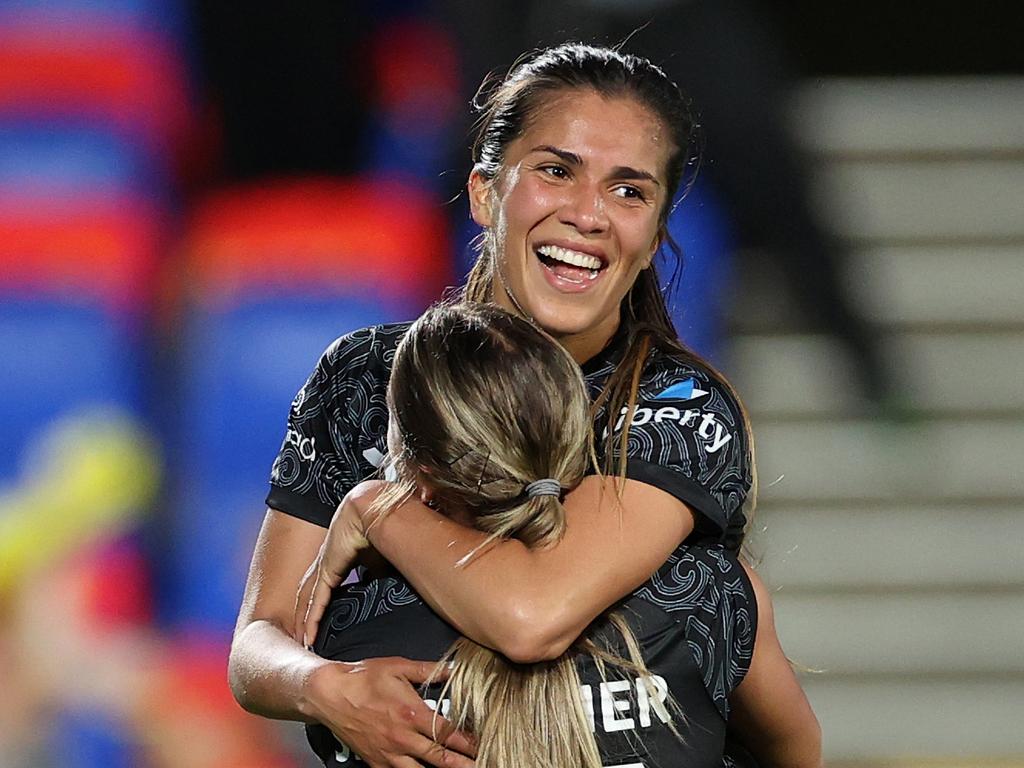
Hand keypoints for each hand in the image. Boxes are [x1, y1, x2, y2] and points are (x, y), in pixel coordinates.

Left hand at [294, 484, 380, 645]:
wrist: (373, 508)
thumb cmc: (380, 527)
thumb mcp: (380, 558)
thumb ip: (378, 574)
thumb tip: (385, 591)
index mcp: (337, 557)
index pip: (323, 587)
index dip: (319, 605)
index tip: (320, 622)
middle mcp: (326, 561)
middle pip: (309, 595)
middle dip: (304, 616)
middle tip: (304, 639)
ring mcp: (323, 565)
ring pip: (307, 601)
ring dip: (304, 622)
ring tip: (304, 643)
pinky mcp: (326, 569)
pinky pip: (316, 601)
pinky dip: (312, 620)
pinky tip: (308, 637)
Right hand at [306, 656, 475, 767]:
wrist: (329, 694)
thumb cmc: (361, 678)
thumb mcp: (399, 666)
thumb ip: (429, 670)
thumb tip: (453, 668)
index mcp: (411, 714)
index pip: (447, 733)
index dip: (468, 741)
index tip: (482, 744)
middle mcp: (402, 738)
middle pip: (439, 758)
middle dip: (462, 764)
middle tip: (481, 765)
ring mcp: (388, 753)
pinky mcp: (375, 761)